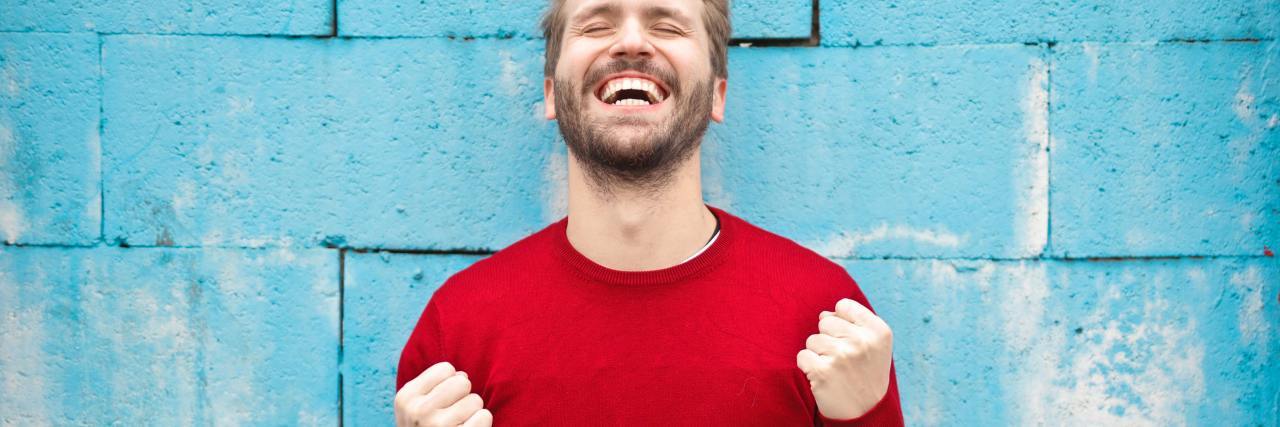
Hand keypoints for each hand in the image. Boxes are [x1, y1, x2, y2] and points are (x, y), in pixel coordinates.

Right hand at [394, 361, 492, 426]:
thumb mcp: (415, 406)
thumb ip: (434, 385)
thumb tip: (463, 375)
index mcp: (406, 397)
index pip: (446, 369)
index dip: (450, 384)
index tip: (441, 401)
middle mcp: (419, 411)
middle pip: (463, 382)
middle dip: (463, 396)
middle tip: (452, 415)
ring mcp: (439, 426)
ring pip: (475, 400)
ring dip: (471, 412)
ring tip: (457, 426)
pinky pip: (484, 416)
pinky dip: (481, 424)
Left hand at [796, 298, 893, 419]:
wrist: (866, 412)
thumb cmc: (866, 373)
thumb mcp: (875, 345)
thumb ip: (855, 322)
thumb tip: (824, 314)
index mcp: (878, 331)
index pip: (844, 305)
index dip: (841, 321)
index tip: (849, 338)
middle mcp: (862, 341)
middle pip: (825, 321)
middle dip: (828, 338)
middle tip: (842, 359)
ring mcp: (842, 356)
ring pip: (812, 339)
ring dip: (818, 354)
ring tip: (834, 369)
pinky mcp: (822, 371)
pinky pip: (802, 356)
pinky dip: (808, 367)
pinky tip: (823, 377)